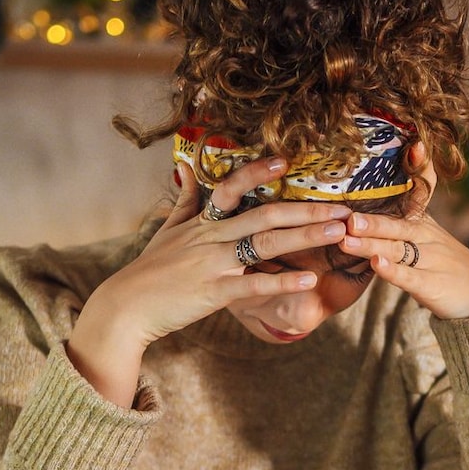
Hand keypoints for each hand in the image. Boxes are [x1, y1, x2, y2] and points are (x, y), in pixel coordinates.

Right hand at [66, 157, 349, 404]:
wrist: (126, 308)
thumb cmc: (150, 271)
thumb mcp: (166, 230)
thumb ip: (184, 200)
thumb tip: (183, 166)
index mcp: (202, 222)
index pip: (230, 188)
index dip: (257, 172)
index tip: (286, 161)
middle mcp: (210, 238)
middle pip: (262, 215)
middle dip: (305, 210)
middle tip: (342, 207)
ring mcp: (213, 265)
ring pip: (264, 245)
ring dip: (304, 236)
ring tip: (337, 231)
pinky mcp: (214, 293)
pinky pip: (254, 285)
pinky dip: (282, 281)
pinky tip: (309, 279)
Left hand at [336, 141, 468, 319]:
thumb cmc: (448, 265)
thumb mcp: (429, 237)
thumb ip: (404, 219)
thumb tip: (379, 193)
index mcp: (424, 222)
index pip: (422, 190)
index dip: (420, 168)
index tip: (413, 146)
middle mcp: (428, 237)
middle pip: (399, 224)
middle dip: (372, 219)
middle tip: (346, 214)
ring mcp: (431, 261)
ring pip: (398, 249)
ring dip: (372, 243)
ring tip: (348, 237)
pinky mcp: (432, 286)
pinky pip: (409, 277)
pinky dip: (393, 271)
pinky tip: (376, 265)